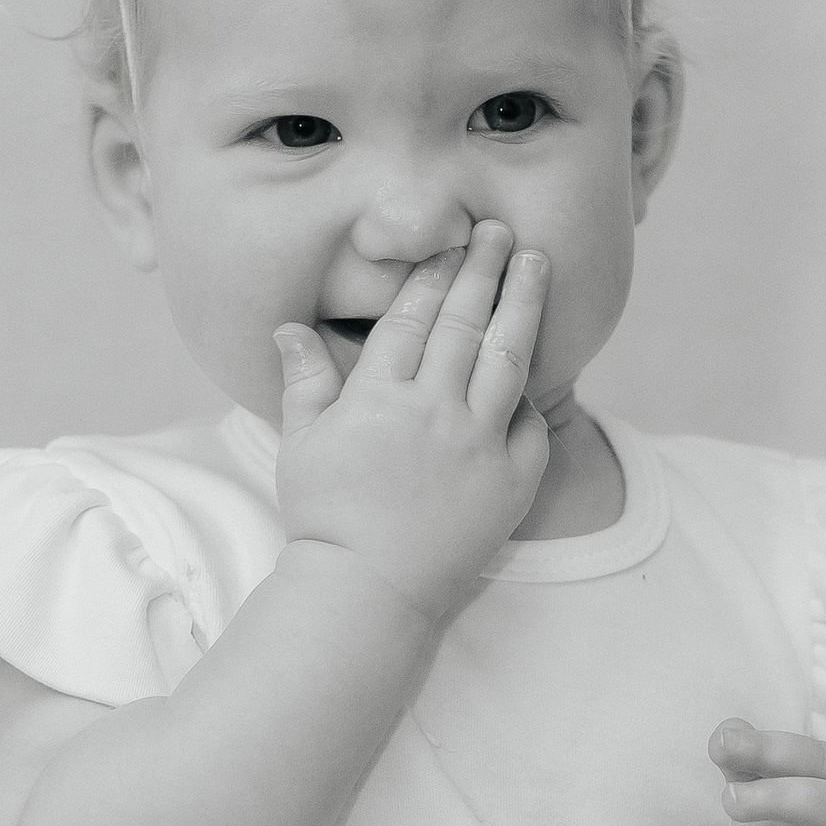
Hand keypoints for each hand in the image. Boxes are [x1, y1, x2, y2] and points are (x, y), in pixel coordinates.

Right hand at [272, 224, 549, 624]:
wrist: (368, 593)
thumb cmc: (326, 519)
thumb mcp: (300, 445)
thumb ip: (306, 381)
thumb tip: (289, 327)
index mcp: (379, 399)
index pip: (412, 318)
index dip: (434, 275)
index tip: (452, 242)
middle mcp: (434, 413)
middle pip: (465, 324)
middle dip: (484, 270)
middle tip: (501, 232)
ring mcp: (478, 446)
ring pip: (508, 359)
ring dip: (524, 305)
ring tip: (536, 265)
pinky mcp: (510, 482)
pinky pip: (530, 425)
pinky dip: (529, 395)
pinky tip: (530, 366)